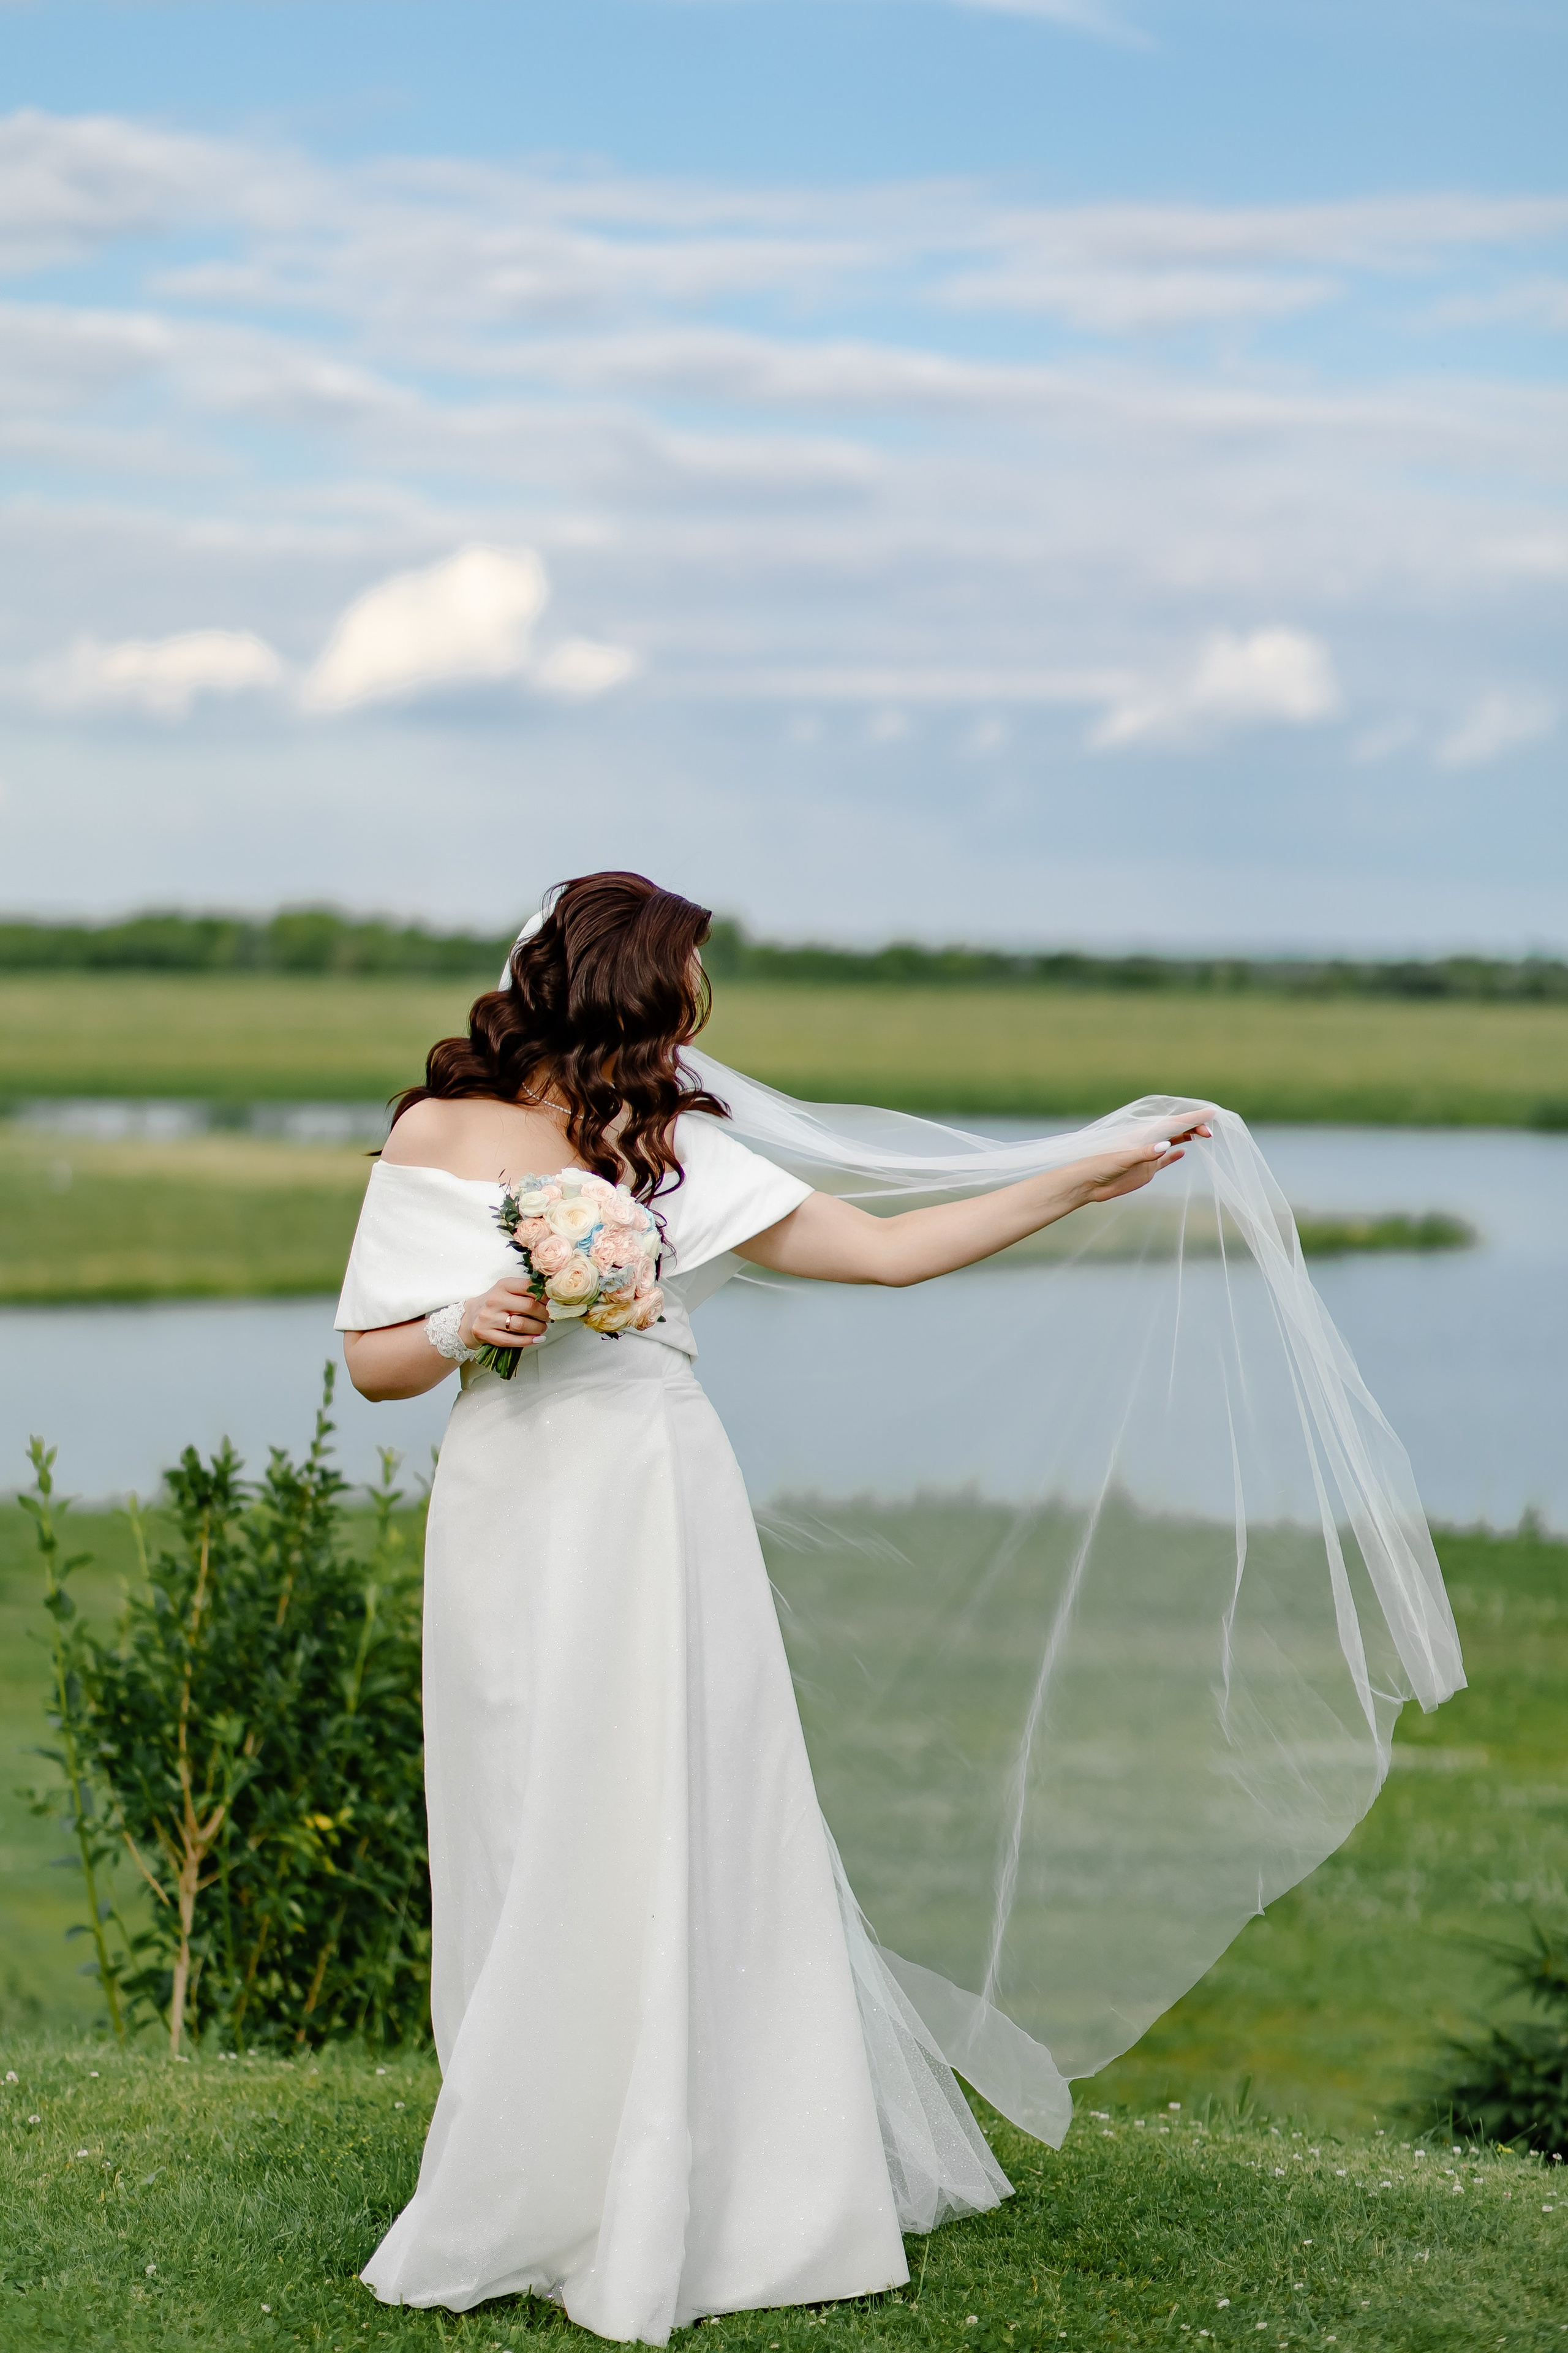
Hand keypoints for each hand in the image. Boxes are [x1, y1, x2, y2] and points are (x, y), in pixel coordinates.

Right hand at [461, 1275, 549, 1350]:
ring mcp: (489, 1318)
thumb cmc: (494, 1304)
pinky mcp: (486, 1334)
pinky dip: (528, 1340)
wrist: (469, 1318)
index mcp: (502, 1285)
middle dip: (544, 1313)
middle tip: (549, 1317)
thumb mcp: (506, 1291)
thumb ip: (525, 1292)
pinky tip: (537, 1339)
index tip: (551, 1302)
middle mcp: (495, 1300)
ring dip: (538, 1328)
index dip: (544, 1296)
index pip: (529, 1287)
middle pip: (529, 1306)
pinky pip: (512, 1340)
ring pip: (522, 1324)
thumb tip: (551, 1299)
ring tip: (542, 1328)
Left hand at [1077, 1120, 1211, 1205]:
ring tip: (1204, 1133)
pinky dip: (1174, 1153)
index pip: (1172, 1124)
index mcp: (1142, 1135)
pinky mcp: (1145, 1169)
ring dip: (1187, 1136)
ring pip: (1172, 1141)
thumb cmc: (1099, 1166)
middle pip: (1175, 1130)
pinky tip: (1184, 1150)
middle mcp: (1147, 1142)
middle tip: (1210, 1131)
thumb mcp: (1122, 1159)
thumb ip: (1144, 1153)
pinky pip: (1164, 1159)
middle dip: (1193, 1126)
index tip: (1210, 1113)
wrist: (1086, 1183)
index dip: (1192, 1118)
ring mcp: (1147, 1155)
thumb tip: (1167, 1145)